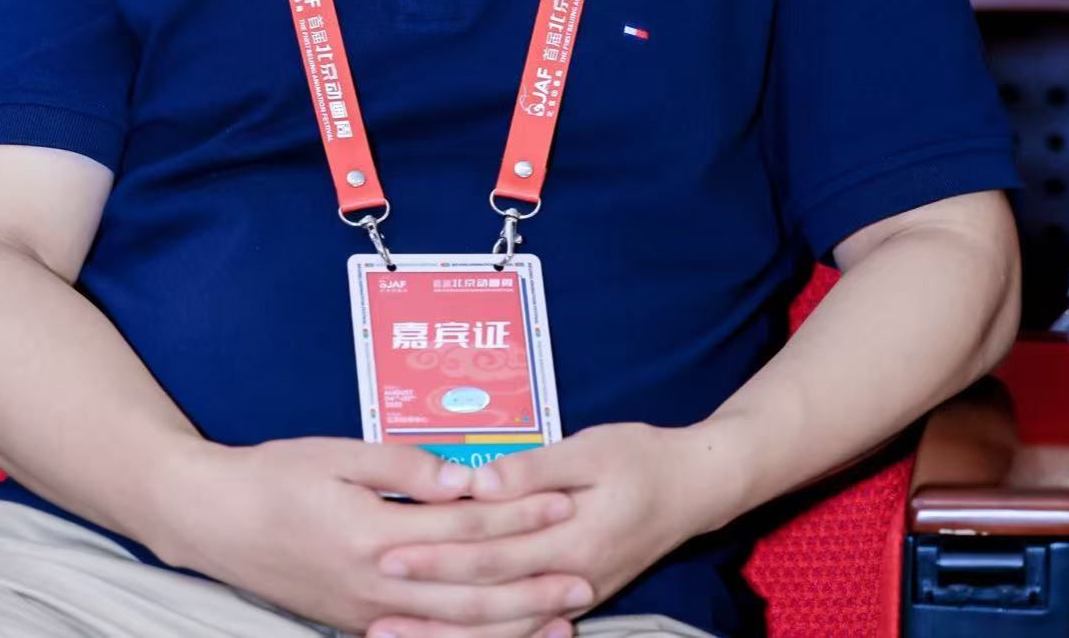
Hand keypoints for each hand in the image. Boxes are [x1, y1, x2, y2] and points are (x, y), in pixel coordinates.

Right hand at [150, 436, 593, 637]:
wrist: (214, 521)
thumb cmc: (275, 476)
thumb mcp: (338, 454)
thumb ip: (404, 466)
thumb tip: (466, 477)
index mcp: (376, 536)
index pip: (466, 529)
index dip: (520, 517)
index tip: (565, 501)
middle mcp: (377, 587)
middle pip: (472, 594)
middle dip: (534, 586)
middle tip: (587, 577)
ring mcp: (367, 616)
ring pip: (455, 631)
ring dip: (513, 625)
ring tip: (563, 618)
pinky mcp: (358, 625)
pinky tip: (499, 636)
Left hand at [371, 424, 731, 637]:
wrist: (693, 487)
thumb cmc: (639, 458)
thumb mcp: (588, 449)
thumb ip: (533, 469)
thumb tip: (480, 482)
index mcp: (568, 539)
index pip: (488, 555)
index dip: (436, 556)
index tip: (389, 553)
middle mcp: (568, 579)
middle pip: (486, 601)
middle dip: (427, 604)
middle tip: (375, 603)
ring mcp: (573, 596)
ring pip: (502, 628)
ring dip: (448, 633)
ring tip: (396, 632)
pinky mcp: (574, 597)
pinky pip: (522, 629)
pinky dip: (485, 636)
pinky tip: (449, 636)